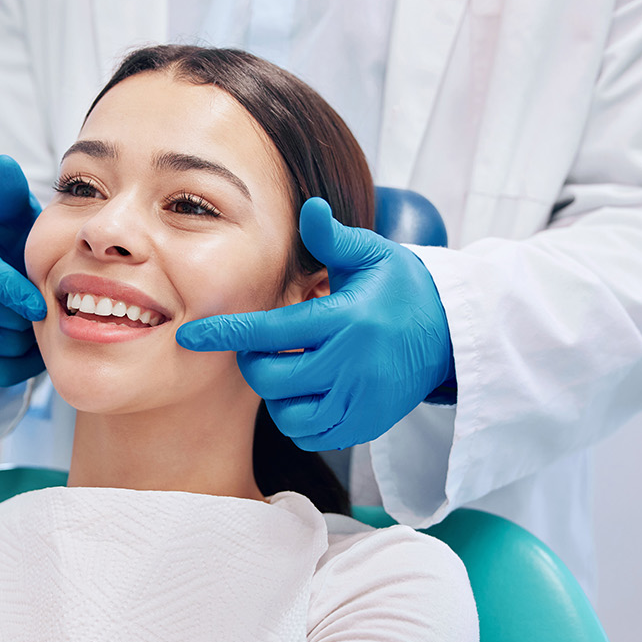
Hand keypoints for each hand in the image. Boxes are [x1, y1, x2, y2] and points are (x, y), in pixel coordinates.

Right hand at [0, 155, 48, 386]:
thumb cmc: (3, 236)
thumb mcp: (7, 211)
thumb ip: (8, 192)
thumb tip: (3, 164)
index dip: (12, 294)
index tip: (40, 305)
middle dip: (24, 316)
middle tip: (48, 306)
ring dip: (24, 339)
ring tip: (37, 320)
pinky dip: (17, 363)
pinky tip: (28, 341)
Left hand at [176, 198, 454, 450]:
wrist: (451, 334)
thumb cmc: (402, 288)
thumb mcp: (373, 255)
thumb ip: (333, 238)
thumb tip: (309, 207)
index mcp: (346, 319)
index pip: (270, 332)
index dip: (225, 335)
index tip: (190, 336)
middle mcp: (351, 365)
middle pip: (271, 378)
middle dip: (254, 363)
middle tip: (265, 347)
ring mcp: (360, 401)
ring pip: (288, 414)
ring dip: (277, 393)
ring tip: (291, 368)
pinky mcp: (367, 425)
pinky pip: (312, 434)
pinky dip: (298, 418)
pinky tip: (308, 392)